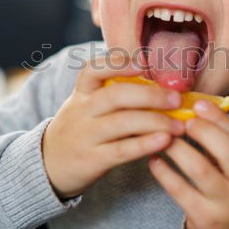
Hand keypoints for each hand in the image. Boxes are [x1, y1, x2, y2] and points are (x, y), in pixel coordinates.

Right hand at [41, 52, 183, 198]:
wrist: (48, 166)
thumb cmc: (82, 130)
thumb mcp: (88, 106)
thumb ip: (117, 95)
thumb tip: (164, 86)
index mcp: (82, 93)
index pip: (92, 70)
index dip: (117, 63)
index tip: (143, 62)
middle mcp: (81, 111)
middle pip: (114, 95)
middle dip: (149, 95)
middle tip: (176, 99)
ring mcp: (85, 135)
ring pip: (120, 123)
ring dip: (154, 121)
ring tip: (179, 125)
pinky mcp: (92, 160)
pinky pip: (121, 150)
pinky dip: (145, 144)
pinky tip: (165, 141)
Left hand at [148, 99, 228, 228]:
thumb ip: (225, 144)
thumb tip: (197, 109)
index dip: (219, 119)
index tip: (198, 104)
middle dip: (205, 132)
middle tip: (183, 122)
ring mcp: (227, 205)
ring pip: (201, 170)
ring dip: (179, 149)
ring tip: (164, 137)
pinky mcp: (204, 219)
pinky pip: (180, 191)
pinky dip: (164, 172)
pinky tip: (154, 160)